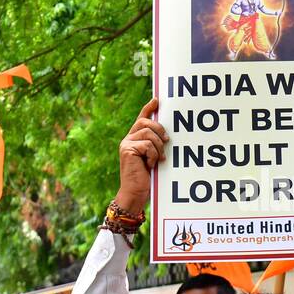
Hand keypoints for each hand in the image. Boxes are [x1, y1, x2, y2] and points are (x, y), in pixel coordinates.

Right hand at [112, 98, 166, 215]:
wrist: (136, 193)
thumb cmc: (147, 178)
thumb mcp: (154, 158)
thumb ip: (156, 145)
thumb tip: (167, 135)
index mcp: (135, 139)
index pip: (141, 118)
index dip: (149, 108)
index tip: (157, 100)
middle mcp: (128, 139)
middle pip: (145, 122)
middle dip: (159, 129)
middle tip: (167, 141)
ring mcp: (126, 144)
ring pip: (148, 134)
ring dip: (158, 147)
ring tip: (158, 160)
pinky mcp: (127, 150)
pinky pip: (147, 145)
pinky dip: (153, 155)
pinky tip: (150, 165)